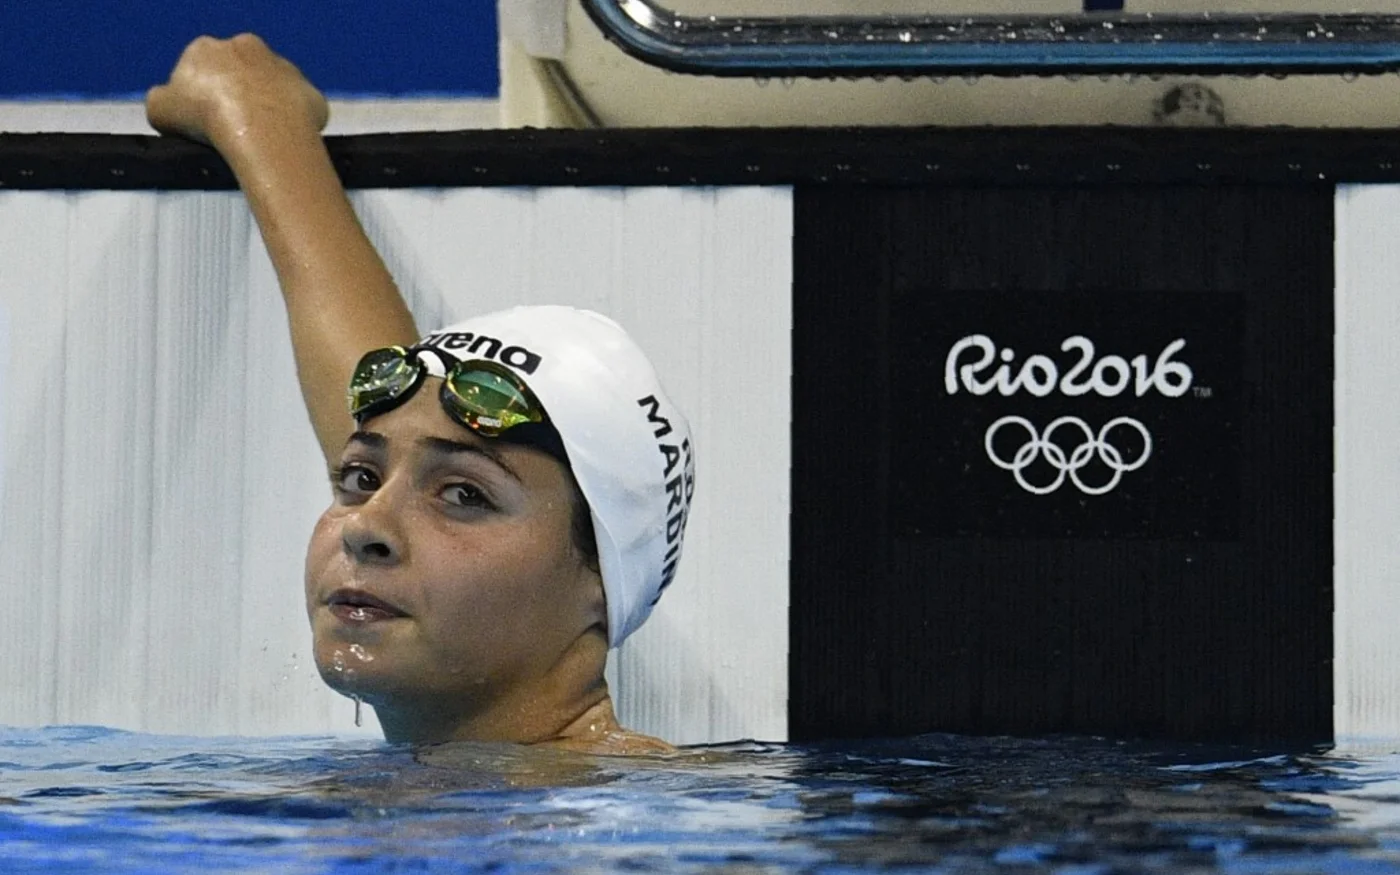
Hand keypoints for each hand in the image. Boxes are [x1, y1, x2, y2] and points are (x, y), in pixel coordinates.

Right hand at [146, 33, 328, 147]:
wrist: (260, 130)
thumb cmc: (206, 116)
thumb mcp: (159, 110)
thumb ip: (161, 101)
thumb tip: (168, 102)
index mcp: (206, 48)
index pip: (199, 68)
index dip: (199, 96)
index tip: (202, 119)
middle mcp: (249, 47)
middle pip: (239, 73)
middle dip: (235, 96)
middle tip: (231, 129)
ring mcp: (284, 68)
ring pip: (272, 88)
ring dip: (267, 107)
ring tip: (259, 139)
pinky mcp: (310, 92)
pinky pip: (300, 109)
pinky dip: (294, 123)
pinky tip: (284, 142)